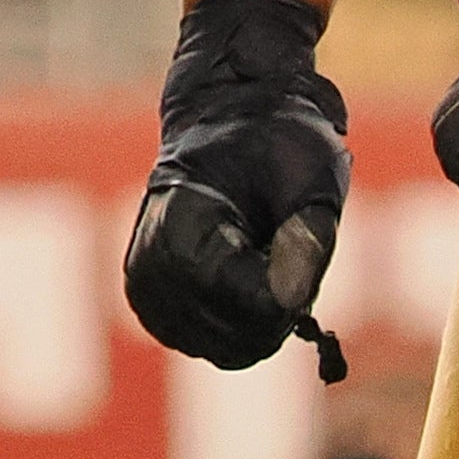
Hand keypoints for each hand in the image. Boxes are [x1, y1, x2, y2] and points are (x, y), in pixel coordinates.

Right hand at [125, 0, 353, 372]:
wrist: (224, 110)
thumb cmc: (272, 134)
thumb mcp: (311, 176)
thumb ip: (310, 245)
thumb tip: (293, 306)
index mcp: (179, 232)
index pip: (256, 305)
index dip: (295, 284)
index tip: (295, 237)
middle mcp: (151, 274)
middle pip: (244, 338)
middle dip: (283, 304)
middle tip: (286, 242)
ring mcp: (148, 296)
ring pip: (234, 349)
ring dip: (266, 313)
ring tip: (261, 248)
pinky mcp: (155, 308)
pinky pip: (218, 344)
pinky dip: (247, 320)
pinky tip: (247, 268)